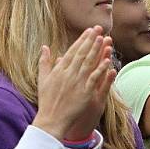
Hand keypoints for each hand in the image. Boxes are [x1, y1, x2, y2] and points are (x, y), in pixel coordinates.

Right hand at [33, 27, 115, 141]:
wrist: (51, 120)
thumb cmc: (46, 100)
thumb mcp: (42, 79)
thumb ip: (44, 62)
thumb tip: (44, 46)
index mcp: (59, 70)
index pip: (73, 51)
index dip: (82, 40)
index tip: (89, 30)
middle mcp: (68, 74)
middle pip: (82, 54)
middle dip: (91, 40)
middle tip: (99, 28)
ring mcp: (77, 83)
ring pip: (89, 63)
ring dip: (97, 50)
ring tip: (104, 39)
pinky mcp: (85, 93)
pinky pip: (94, 79)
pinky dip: (100, 69)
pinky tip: (107, 60)